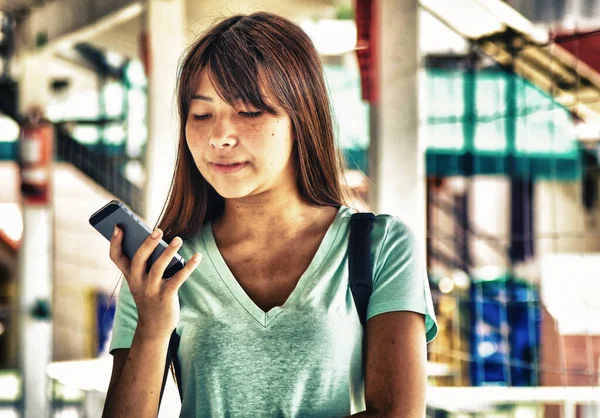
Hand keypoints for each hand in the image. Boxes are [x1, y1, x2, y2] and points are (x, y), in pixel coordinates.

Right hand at [109, 226, 201, 340]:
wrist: (153, 327)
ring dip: (169, 252)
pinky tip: (197, 256)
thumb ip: (147, 263)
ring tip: (178, 239)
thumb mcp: (142, 282)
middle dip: (148, 243)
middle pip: (139, 259)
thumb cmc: (150, 297)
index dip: (115, 242)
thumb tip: (161, 240)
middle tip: (158, 230)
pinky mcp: (166, 296)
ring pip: (158, 267)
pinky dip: (189, 266)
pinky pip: (178, 278)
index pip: (116, 257)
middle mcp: (137, 282)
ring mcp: (151, 290)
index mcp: (129, 275)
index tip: (118, 226)